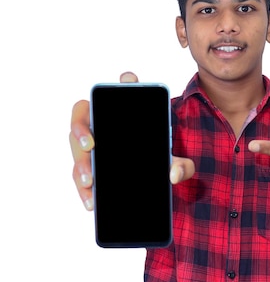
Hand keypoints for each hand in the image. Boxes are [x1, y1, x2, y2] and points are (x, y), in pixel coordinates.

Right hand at [69, 72, 194, 210]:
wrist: (152, 173)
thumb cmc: (160, 156)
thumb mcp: (176, 161)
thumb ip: (183, 166)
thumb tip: (175, 175)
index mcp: (127, 110)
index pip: (125, 87)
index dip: (126, 82)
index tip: (129, 81)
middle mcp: (103, 120)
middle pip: (82, 115)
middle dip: (81, 130)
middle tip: (90, 146)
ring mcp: (91, 141)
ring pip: (76, 148)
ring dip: (81, 165)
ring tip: (90, 182)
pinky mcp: (88, 163)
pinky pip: (79, 173)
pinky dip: (83, 188)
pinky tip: (91, 200)